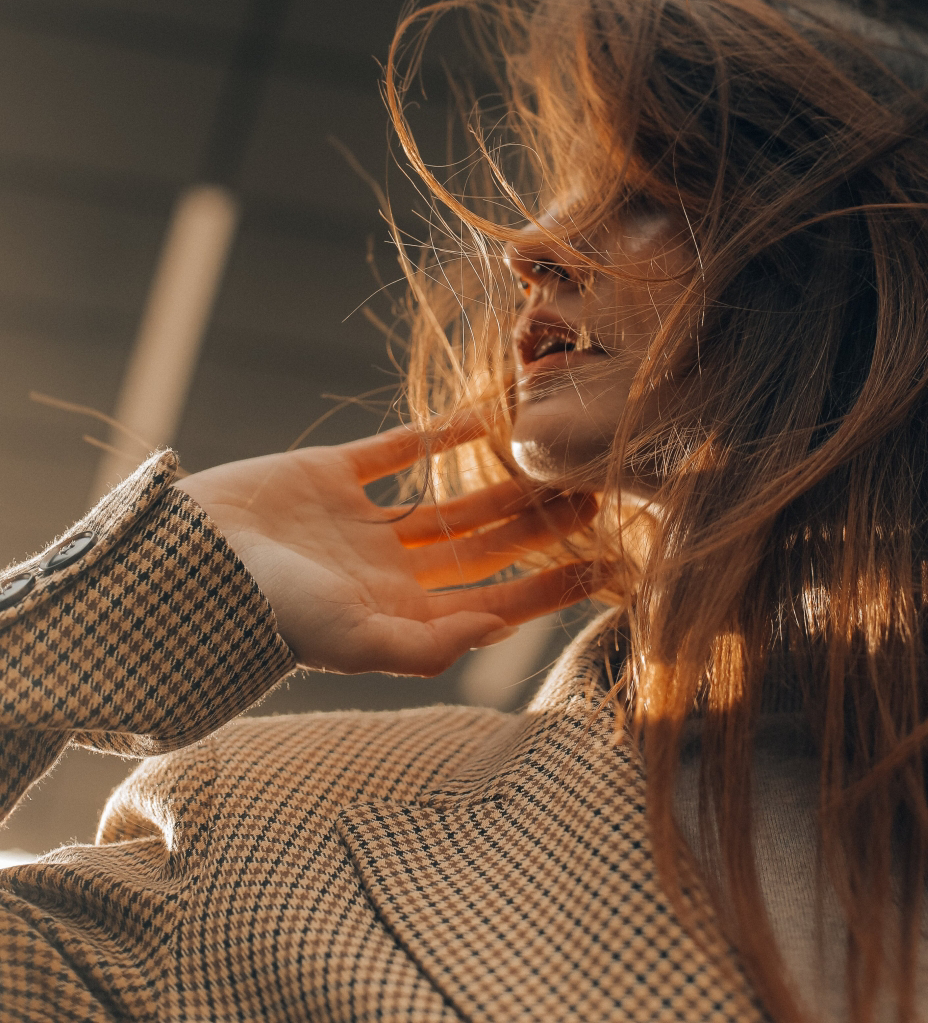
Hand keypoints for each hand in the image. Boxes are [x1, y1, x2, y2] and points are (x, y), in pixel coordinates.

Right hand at [177, 413, 596, 677]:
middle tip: (603, 494)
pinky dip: (438, 433)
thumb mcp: (352, 640)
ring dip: (502, 484)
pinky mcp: (330, 475)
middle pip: (485, 548)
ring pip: (450, 501)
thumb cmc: (266, 614)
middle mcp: (388, 572)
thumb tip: (495, 634)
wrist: (184, 562)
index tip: (610, 563)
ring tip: (559, 459)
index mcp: (399, 617)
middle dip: (542, 527)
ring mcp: (360, 523)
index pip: (495, 601)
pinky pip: (397, 450)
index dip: (552, 584)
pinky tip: (484, 415)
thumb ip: (424, 645)